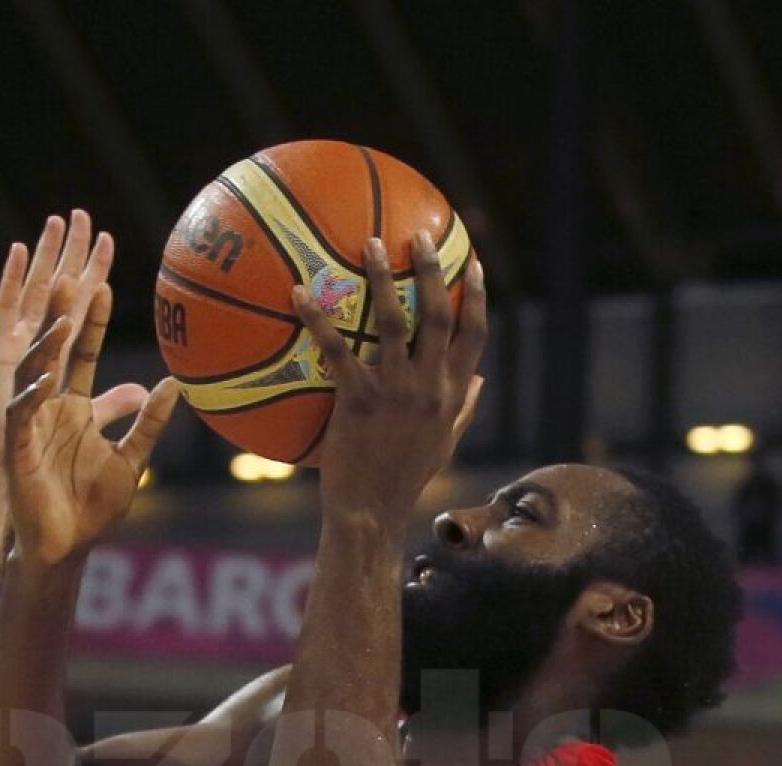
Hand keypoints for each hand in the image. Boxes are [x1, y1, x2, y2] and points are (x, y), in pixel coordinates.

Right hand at [6, 278, 179, 564]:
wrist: (67, 548)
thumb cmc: (93, 509)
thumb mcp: (132, 460)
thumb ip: (148, 423)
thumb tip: (174, 386)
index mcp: (74, 409)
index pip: (82, 353)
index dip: (92, 321)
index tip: (104, 283)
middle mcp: (49, 410)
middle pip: (53, 352)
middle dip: (60, 315)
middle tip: (69, 275)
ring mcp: (30, 427)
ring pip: (32, 376)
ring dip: (45, 349)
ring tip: (60, 322)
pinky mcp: (17, 450)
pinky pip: (20, 416)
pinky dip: (31, 398)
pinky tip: (44, 380)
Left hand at [293, 232, 485, 532]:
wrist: (372, 514)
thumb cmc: (404, 480)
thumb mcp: (443, 445)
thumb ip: (464, 408)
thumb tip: (481, 381)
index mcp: (451, 395)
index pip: (474, 336)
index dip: (476, 297)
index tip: (472, 262)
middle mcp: (429, 388)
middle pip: (438, 316)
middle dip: (431, 271)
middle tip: (418, 236)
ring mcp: (395, 394)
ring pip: (394, 322)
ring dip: (381, 279)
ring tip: (368, 244)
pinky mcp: (359, 402)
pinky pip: (338, 351)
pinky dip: (318, 320)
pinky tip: (300, 294)